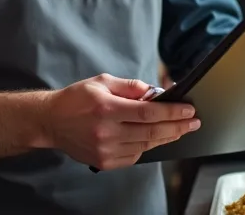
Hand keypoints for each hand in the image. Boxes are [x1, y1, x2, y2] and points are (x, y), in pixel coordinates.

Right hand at [37, 74, 200, 169]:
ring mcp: (105, 150)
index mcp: (106, 108)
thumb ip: (130, 87)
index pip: (148, 112)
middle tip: (193, 122)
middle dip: (178, 127)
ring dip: (166, 137)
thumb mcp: (102, 82)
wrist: (50, 122)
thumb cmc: (76, 99)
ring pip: (145, 145)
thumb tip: (154, 93)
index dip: (172, 112)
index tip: (189, 110)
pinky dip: (148, 147)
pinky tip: (156, 138)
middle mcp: (106, 131)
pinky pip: (134, 156)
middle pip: (151, 131)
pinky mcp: (103, 162)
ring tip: (180, 129)